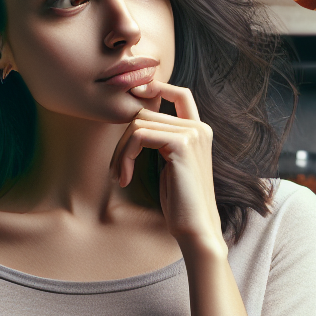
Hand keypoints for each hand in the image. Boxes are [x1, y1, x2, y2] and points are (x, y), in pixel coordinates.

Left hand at [111, 80, 223, 253]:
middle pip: (145, 112)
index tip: (132, 98)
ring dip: (121, 152)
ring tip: (120, 176)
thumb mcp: (169, 166)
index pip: (179, 93)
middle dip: (123, 141)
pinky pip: (139, 136)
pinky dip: (125, 156)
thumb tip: (137, 124)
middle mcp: (198, 127)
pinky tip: (125, 178)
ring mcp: (192, 133)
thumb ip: (161, 142)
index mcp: (199, 130)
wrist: (195, 228)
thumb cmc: (180, 203)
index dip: (155, 88)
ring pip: (138, 124)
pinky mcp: (181, 144)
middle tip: (117, 171)